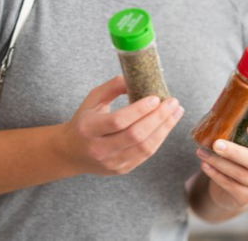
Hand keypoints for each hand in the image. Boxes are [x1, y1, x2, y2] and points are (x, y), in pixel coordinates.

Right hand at [58, 75, 183, 175]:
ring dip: (164, 128)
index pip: (118, 121)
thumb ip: (113, 86)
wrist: (71, 152)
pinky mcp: (121, 170)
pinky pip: (145, 155)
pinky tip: (166, 125)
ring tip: (176, 112)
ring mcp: (111, 162)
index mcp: (88, 129)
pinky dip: (159, 138)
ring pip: (144, 147)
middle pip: (135, 135)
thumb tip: (138, 77)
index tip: (156, 98)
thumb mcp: (93, 99)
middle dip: (159, 118)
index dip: (140, 110)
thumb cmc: (85, 120)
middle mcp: (99, 149)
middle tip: (173, 102)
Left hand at [196, 125, 247, 210]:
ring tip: (201, 152)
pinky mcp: (246, 198)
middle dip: (235, 152)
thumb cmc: (238, 158)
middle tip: (216, 144)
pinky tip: (205, 165)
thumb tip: (223, 107)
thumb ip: (238, 131)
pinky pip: (230, 185)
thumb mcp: (243, 145)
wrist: (233, 189)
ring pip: (239, 174)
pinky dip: (215, 174)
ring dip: (218, 162)